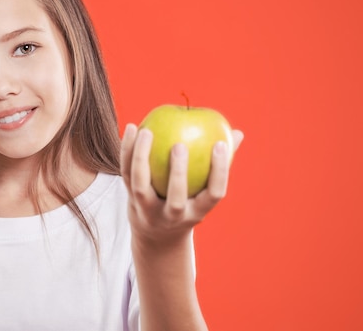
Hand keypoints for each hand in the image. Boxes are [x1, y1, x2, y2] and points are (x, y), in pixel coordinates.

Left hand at [120, 123, 243, 246]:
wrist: (156, 235)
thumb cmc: (189, 201)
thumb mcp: (205, 190)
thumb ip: (220, 164)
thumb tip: (237, 133)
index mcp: (197, 212)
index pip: (213, 194)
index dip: (219, 171)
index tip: (220, 144)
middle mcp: (172, 216)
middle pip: (175, 198)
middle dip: (178, 173)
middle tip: (179, 145)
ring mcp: (148, 210)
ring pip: (141, 186)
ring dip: (141, 157)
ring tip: (146, 131)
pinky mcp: (129, 198)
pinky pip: (125, 173)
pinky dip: (126, 150)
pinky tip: (131, 127)